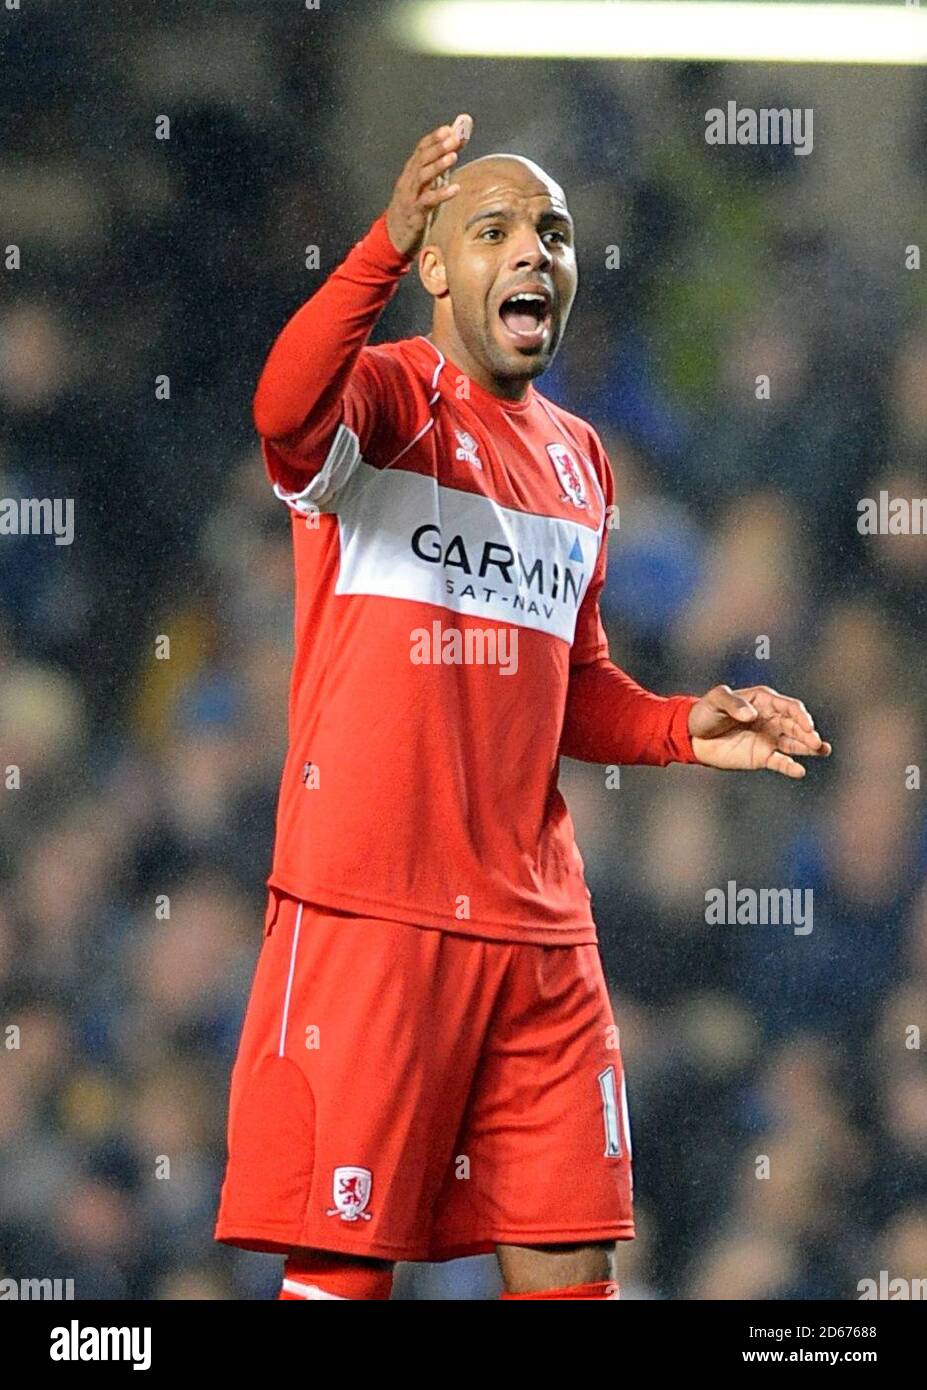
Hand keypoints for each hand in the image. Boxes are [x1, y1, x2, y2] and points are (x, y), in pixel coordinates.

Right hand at [385, 114, 472, 257]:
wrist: (395, 237)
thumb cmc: (416, 208)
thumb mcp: (429, 185)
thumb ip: (442, 166)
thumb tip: (457, 144)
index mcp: (411, 172)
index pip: (421, 149)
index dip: (434, 138)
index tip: (449, 128)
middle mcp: (408, 181)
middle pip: (421, 159)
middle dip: (438, 147)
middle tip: (454, 137)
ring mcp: (410, 197)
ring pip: (422, 177)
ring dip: (438, 165)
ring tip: (454, 156)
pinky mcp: (414, 214)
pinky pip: (427, 202)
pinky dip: (441, 194)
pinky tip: (455, 189)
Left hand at [688, 684, 831, 778]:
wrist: (693, 735)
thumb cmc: (705, 711)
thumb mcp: (716, 700)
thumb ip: (733, 704)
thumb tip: (751, 714)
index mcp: (765, 700)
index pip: (790, 707)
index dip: (800, 715)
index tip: (806, 725)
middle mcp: (772, 719)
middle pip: (796, 725)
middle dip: (808, 732)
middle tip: (816, 742)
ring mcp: (769, 738)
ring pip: (795, 743)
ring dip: (809, 747)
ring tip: (823, 750)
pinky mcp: (762, 756)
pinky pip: (780, 761)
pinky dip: (790, 766)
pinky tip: (799, 771)